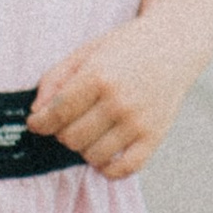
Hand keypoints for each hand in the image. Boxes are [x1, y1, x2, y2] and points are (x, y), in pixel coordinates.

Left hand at [29, 9, 212, 179]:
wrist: (175, 44)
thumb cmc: (125, 47)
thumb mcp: (87, 51)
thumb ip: (56, 79)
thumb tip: (37, 113)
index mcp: (99, 75)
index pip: (57, 114)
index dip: (40, 123)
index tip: (37, 123)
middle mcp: (119, 101)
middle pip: (70, 138)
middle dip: (62, 132)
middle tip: (71, 120)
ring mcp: (139, 122)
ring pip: (92, 156)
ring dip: (84, 147)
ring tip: (91, 130)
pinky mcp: (155, 137)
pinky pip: (123, 169)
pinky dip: (107, 168)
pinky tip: (104, 153)